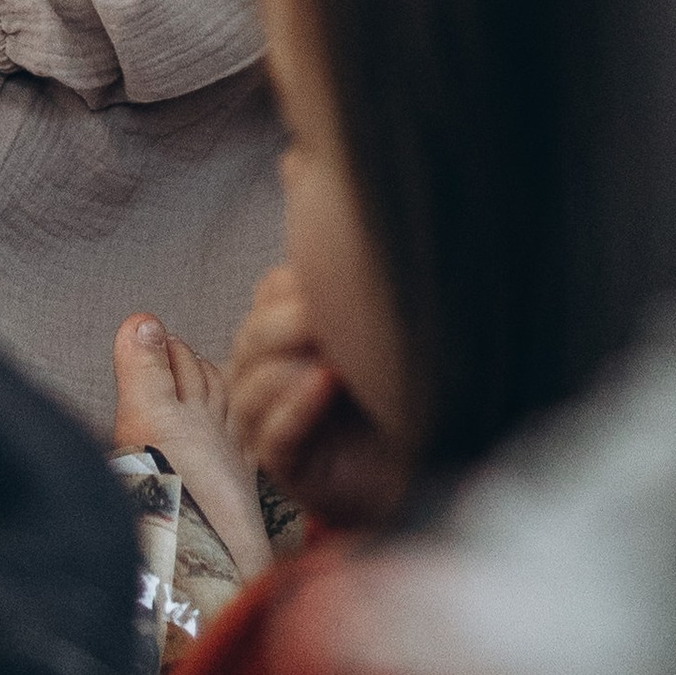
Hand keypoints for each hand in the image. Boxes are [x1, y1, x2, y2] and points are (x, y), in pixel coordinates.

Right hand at [224, 263, 408, 533]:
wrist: (422, 467)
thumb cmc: (400, 394)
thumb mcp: (377, 333)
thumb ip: (353, 288)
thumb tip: (338, 208)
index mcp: (284, 336)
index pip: (269, 294)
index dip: (298, 287)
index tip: (341, 286)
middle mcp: (265, 376)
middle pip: (254, 336)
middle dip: (293, 323)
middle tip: (337, 319)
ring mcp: (267, 423)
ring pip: (253, 384)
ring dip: (295, 366)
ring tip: (339, 357)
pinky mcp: (283, 465)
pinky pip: (274, 433)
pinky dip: (298, 405)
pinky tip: (327, 383)